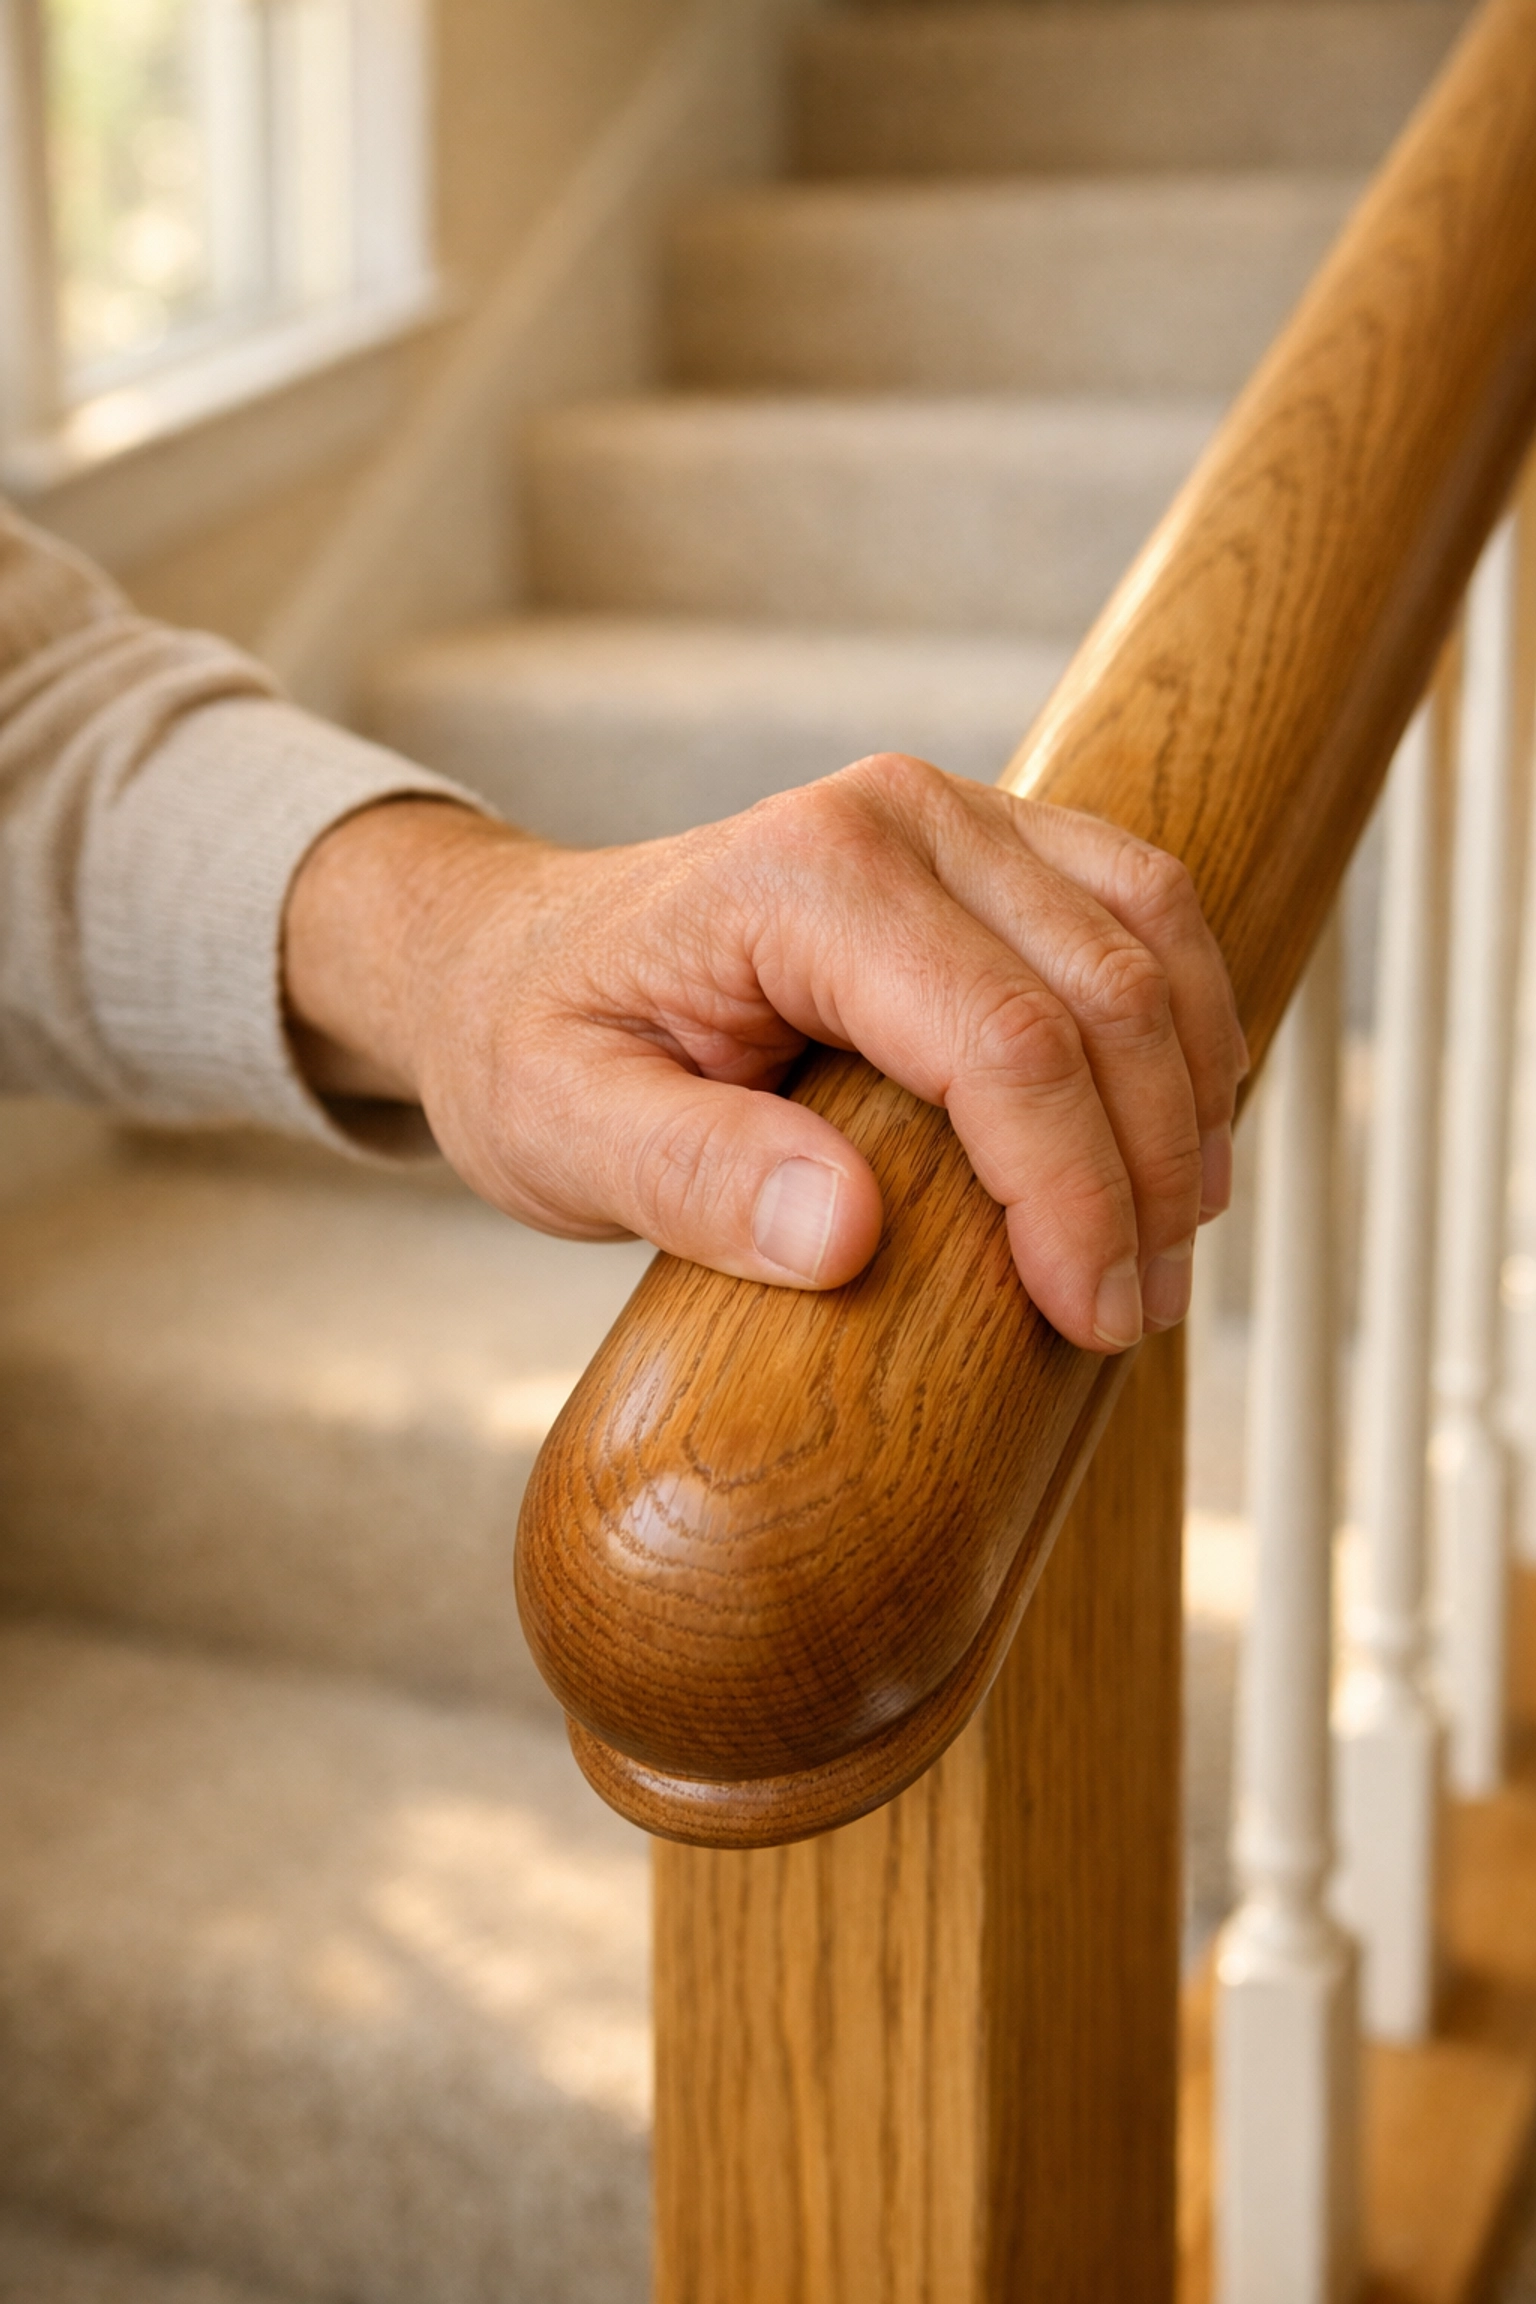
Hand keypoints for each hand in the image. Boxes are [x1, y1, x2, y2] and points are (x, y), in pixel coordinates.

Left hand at [282, 755, 1246, 1351]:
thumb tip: (850, 1235)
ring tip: (1173, 1240)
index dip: (1071, 1193)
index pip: (1000, 1042)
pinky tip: (1171, 1132)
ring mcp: (955, 815)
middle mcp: (899, 816)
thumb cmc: (531, 1048)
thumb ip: (693, 1179)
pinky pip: (1140, 908)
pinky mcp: (988, 845)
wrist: (509, 961)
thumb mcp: (560, 1136)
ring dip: (1189, 1092)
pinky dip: (1182, 1019)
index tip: (1095, 1319)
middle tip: (1138, 1315)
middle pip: (1103, 991)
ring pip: (1154, 933)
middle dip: (1146, 1169)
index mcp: (801, 878)